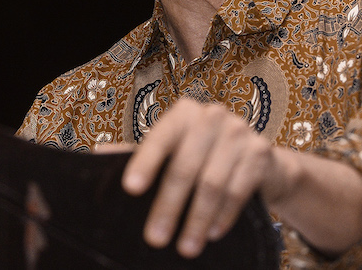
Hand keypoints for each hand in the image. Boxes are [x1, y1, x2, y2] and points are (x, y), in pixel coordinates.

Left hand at [119, 98, 277, 257]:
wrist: (260, 159)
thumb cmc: (205, 155)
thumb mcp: (174, 151)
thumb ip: (142, 153)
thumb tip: (101, 154)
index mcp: (184, 114)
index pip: (160, 138)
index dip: (145, 163)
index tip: (130, 189)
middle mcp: (212, 116)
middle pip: (185, 167)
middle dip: (168, 207)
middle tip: (154, 238)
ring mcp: (239, 132)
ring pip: (212, 183)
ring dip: (197, 220)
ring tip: (185, 247)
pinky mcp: (260, 152)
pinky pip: (238, 190)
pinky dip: (224, 216)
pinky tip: (213, 234)